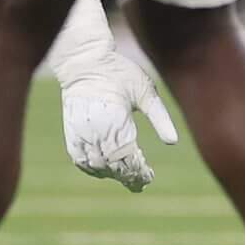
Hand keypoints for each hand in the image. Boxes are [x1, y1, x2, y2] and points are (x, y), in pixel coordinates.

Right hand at [57, 48, 177, 192]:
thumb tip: (173, 142)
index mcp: (116, 120)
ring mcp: (80, 133)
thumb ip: (160, 116)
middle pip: (112, 165)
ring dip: (111, 174)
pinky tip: (105, 171)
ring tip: (127, 177)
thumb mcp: (145, 90)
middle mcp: (96, 130)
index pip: (128, 157)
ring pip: (96, 165)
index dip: (138, 171)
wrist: (85, 63)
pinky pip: (80, 160)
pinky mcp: (71, 133)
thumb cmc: (120, 73)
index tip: (149, 177)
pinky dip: (92, 169)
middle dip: (127, 176)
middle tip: (141, 182)